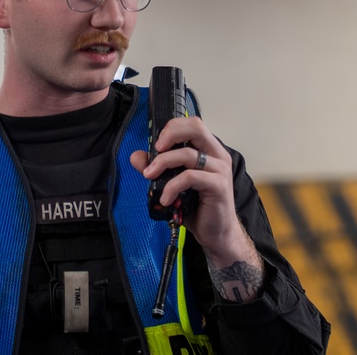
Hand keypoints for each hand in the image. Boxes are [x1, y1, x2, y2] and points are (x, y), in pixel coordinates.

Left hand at [129, 117, 264, 301]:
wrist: (216, 234)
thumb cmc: (197, 207)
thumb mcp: (172, 184)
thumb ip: (157, 168)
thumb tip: (136, 156)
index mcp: (209, 150)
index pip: (193, 123)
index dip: (173, 127)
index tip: (157, 143)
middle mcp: (218, 155)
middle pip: (196, 128)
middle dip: (170, 134)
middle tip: (156, 150)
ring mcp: (220, 170)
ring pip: (187, 154)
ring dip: (163, 163)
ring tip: (150, 177)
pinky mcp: (218, 186)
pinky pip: (189, 177)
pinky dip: (171, 186)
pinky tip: (165, 199)